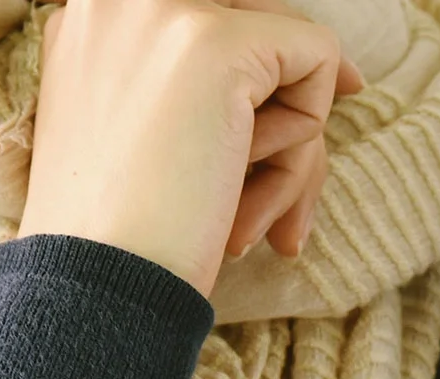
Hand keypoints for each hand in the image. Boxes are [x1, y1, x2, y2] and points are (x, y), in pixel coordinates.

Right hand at [20, 0, 366, 292]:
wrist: (97, 290)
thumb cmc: (131, 237)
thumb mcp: (158, 139)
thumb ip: (217, 88)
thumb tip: (342, 69)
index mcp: (96, 17)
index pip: (223, 17)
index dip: (272, 61)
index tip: (331, 95)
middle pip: (260, 29)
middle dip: (288, 117)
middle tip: (279, 218)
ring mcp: (163, 9)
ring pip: (288, 51)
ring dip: (289, 153)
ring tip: (240, 231)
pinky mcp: (213, 42)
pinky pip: (317, 59)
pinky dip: (303, 145)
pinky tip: (245, 213)